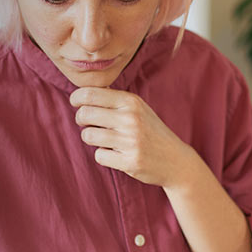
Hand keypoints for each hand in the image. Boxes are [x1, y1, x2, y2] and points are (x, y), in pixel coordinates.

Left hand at [71, 87, 199, 188]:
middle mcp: (131, 119)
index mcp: (131, 102)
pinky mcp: (129, 161)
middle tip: (87, 123)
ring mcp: (130, 141)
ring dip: (90, 138)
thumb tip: (85, 90)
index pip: (90, 94)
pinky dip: (103, 155)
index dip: (76, 98)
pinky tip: (115, 154)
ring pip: (88, 136)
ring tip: (102, 139)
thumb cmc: (151, 132)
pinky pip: (99, 156)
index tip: (75, 103)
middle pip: (85, 114)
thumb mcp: (138, 108)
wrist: (176, 160)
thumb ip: (114, 99)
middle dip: (80, 119)